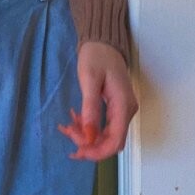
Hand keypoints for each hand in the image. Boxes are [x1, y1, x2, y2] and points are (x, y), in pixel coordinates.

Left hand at [57, 42, 138, 161]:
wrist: (103, 41)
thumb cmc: (97, 56)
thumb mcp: (90, 80)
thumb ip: (90, 108)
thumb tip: (89, 137)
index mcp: (123, 105)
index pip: (115, 141)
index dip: (97, 152)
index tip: (77, 151)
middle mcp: (126, 111)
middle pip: (111, 141)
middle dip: (89, 143)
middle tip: (68, 131)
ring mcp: (122, 110)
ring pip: (106, 135)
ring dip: (87, 136)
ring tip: (69, 125)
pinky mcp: (116, 108)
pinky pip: (104, 126)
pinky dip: (89, 127)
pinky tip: (76, 120)